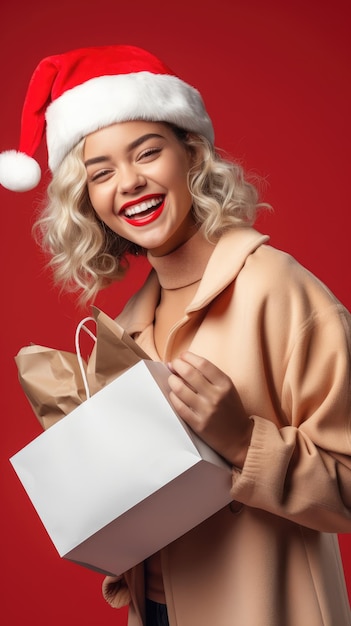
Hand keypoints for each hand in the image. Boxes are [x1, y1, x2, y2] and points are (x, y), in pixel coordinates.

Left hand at [167, 351, 252, 466]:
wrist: (239, 437)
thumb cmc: (230, 409)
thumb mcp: (227, 388)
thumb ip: (207, 376)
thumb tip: (179, 364)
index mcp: (225, 384)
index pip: (203, 363)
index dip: (188, 357)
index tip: (182, 356)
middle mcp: (216, 396)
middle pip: (189, 373)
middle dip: (177, 365)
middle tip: (174, 366)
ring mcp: (207, 411)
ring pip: (180, 389)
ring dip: (172, 381)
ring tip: (172, 380)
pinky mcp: (198, 424)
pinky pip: (179, 406)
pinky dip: (173, 397)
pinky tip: (174, 395)